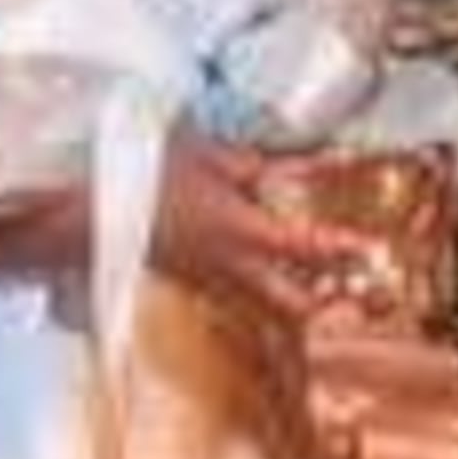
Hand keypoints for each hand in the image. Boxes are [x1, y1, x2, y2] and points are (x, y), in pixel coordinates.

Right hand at [152, 138, 370, 333]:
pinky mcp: (188, 281)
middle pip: (292, 304)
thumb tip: (274, 169)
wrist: (86, 209)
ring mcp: (207, 279)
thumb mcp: (202, 153)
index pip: (304, 245)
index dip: (341, 247)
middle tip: (355, 289)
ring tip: (320, 287)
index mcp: (239, 229)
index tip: (371, 247)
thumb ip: (244, 166)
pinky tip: (262, 275)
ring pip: (263, 305)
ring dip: (293, 299)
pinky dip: (257, 290)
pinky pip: (234, 294)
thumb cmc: (143, 173)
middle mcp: (229, 265)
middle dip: (325, 302)